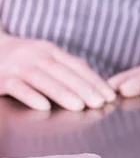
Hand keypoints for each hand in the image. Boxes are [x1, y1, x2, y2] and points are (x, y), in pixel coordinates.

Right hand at [0, 34, 114, 110]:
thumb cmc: (22, 60)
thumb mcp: (46, 57)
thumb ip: (69, 67)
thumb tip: (96, 79)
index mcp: (50, 50)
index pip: (76, 66)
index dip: (94, 81)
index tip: (110, 97)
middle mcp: (34, 55)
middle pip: (62, 72)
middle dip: (83, 88)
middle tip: (100, 104)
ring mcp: (16, 65)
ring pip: (42, 78)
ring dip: (62, 93)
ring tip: (79, 107)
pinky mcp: (0, 78)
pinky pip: (16, 87)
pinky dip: (30, 96)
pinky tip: (44, 107)